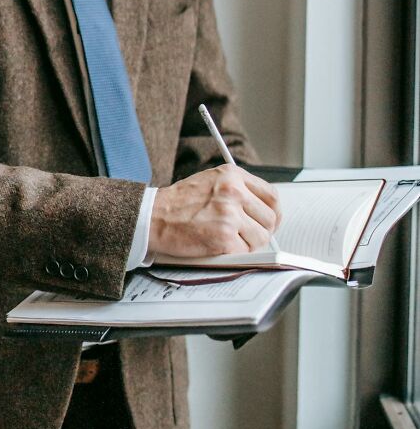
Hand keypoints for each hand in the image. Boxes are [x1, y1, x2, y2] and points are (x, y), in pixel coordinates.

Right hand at [148, 165, 281, 258]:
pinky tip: (218, 245)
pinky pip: (244, 252)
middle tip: (248, 235)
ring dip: (247, 244)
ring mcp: (229, 214)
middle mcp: (233, 191)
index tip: (271, 221)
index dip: (274, 213)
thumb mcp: (211, 181)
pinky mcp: (223, 237)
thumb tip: (263, 208)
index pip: (271, 195)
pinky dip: (234, 253)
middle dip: (262, 231)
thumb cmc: (179, 202)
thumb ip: (237, 189)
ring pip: (260, 238)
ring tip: (228, 238)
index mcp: (232, 175)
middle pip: (270, 218)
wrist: (154, 216)